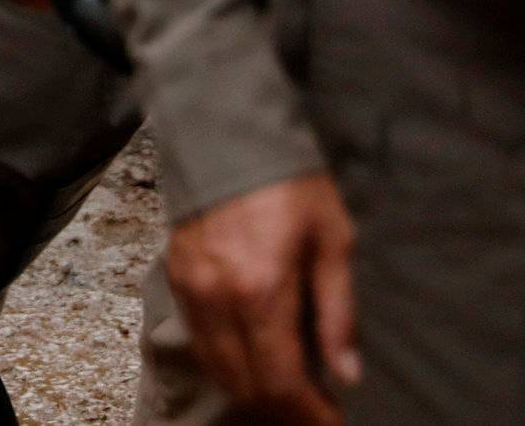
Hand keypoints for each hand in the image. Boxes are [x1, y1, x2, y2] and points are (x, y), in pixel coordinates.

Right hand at [166, 173, 360, 425]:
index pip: (281, 383)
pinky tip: (253, 356)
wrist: (227, 128)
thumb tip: (347, 375)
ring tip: (288, 388)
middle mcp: (219, 299)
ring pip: (218, 370)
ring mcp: (192, 290)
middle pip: (246, 386)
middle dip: (283, 409)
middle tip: (315, 407)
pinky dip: (226, 362)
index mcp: (262, 290)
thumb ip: (337, 311)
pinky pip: (200, 341)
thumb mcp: (333, 238)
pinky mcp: (176, 277)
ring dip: (253, 390)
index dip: (309, 414)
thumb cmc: (290, 179)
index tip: (333, 421)